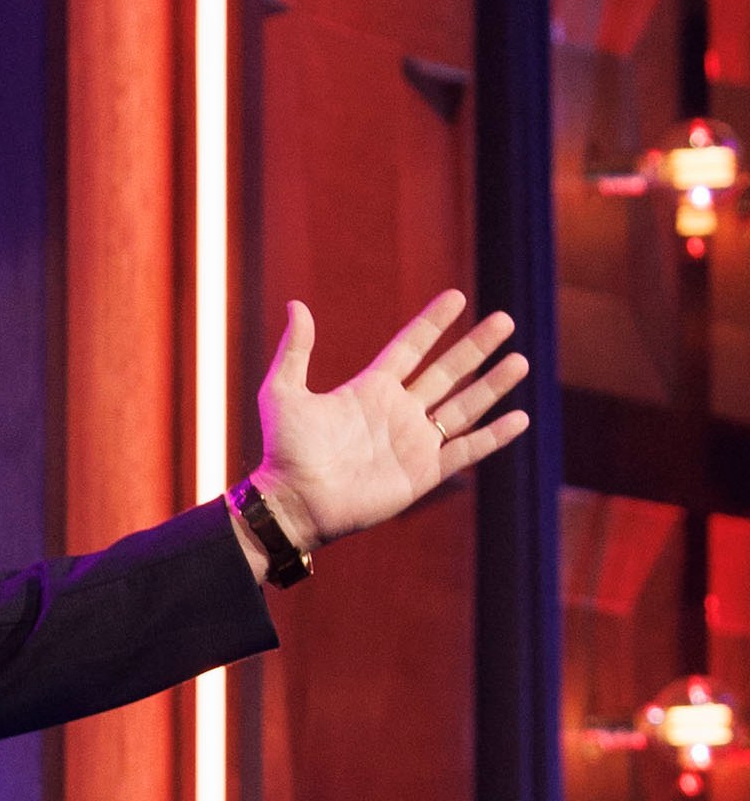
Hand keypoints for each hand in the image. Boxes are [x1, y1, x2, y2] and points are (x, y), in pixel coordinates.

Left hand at [246, 290, 530, 557]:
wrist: (294, 503)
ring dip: (492, 384)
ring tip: (520, 360)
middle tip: (505, 320)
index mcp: (370, 390)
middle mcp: (397, 412)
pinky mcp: (422, 473)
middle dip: (475, 347)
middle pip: (446, 372)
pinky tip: (519, 417)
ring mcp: (413, 443)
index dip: (433, 324)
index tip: (456, 297)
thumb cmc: (284, 452)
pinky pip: (465, 451)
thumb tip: (297, 304)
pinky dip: (493, 437)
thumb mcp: (282, 393)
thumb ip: (295, 351)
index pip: (410, 348)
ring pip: (463, 407)